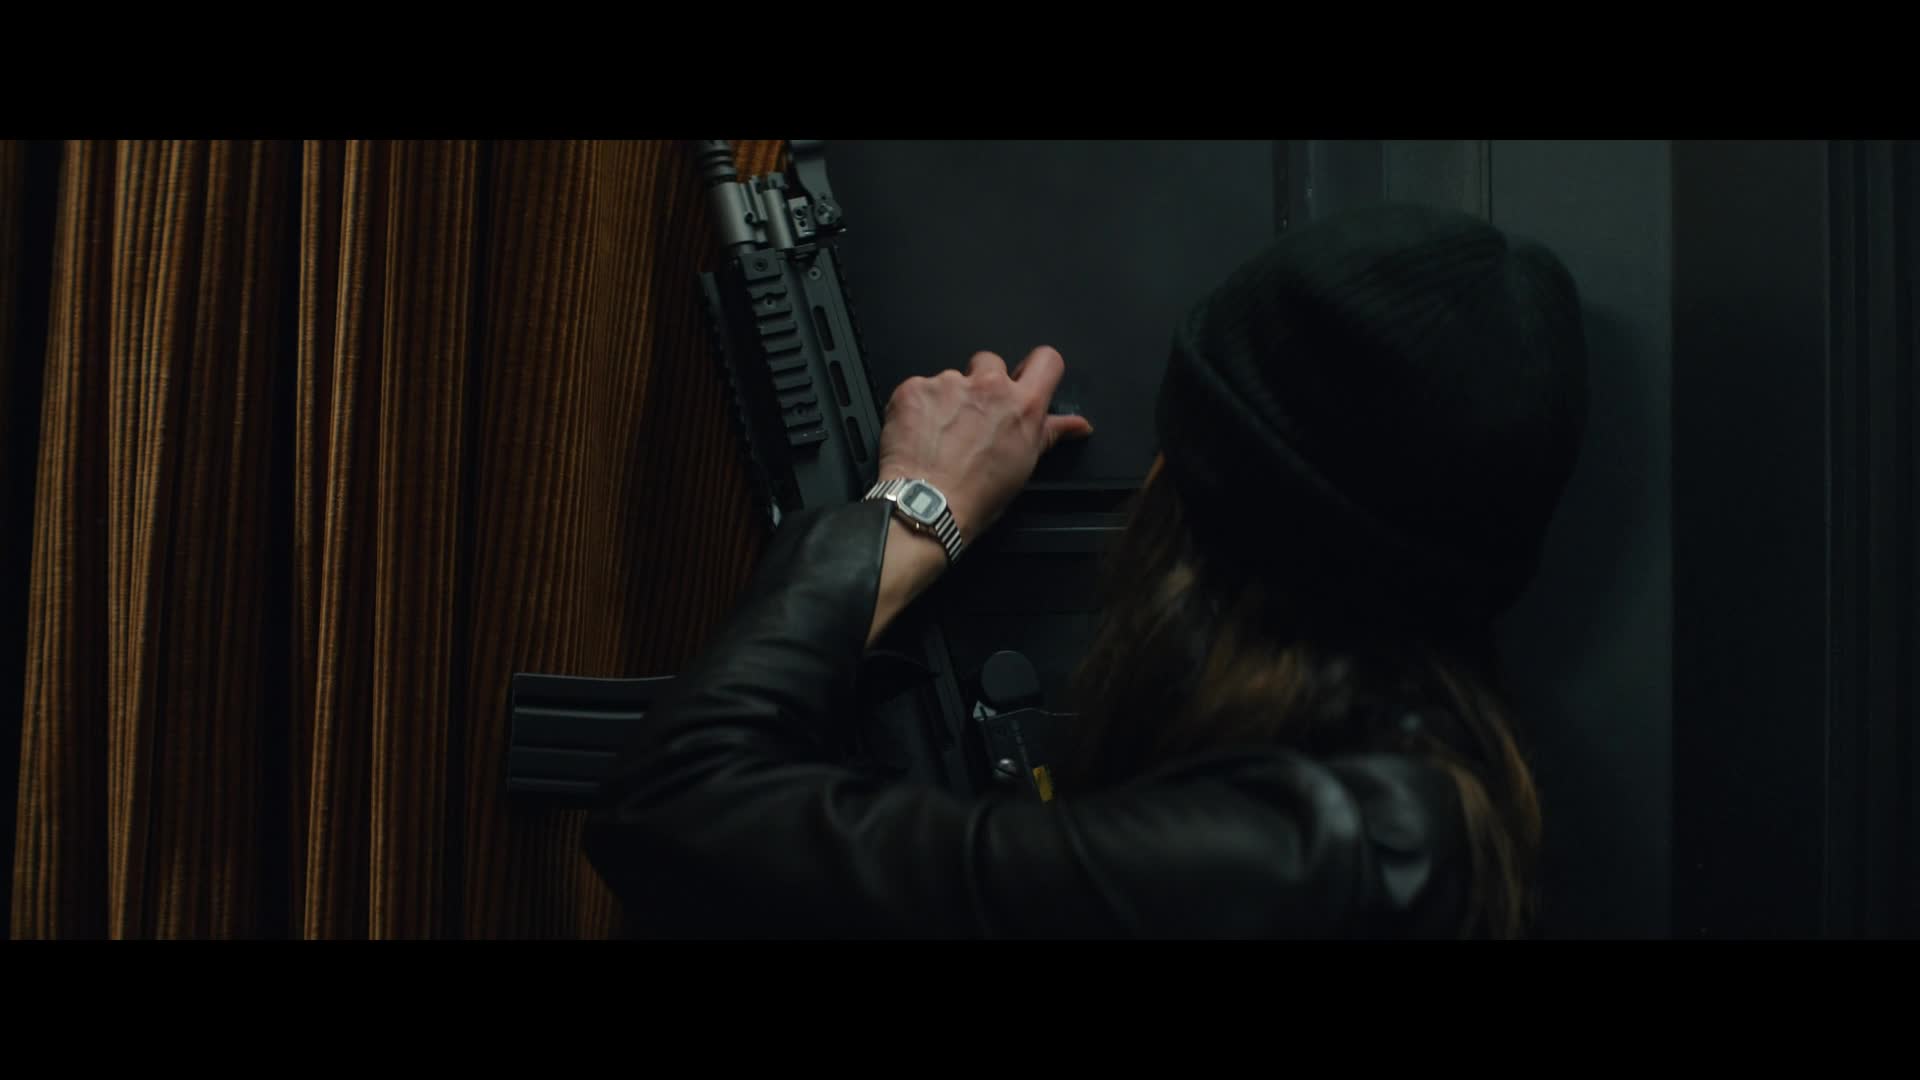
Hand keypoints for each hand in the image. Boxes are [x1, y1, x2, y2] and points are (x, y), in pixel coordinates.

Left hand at [864, 346, 1092, 646]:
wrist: (926, 507)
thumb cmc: (977, 496)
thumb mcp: (1023, 466)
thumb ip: (1050, 434)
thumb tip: (1080, 425)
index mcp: (1023, 404)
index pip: (1047, 360)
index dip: (1037, 367)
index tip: (1026, 380)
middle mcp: (989, 385)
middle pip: (991, 362)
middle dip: (983, 383)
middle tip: (973, 417)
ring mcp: (948, 383)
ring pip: (952, 378)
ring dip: (948, 398)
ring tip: (940, 434)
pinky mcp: (914, 388)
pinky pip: (918, 388)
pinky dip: (918, 407)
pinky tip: (918, 434)